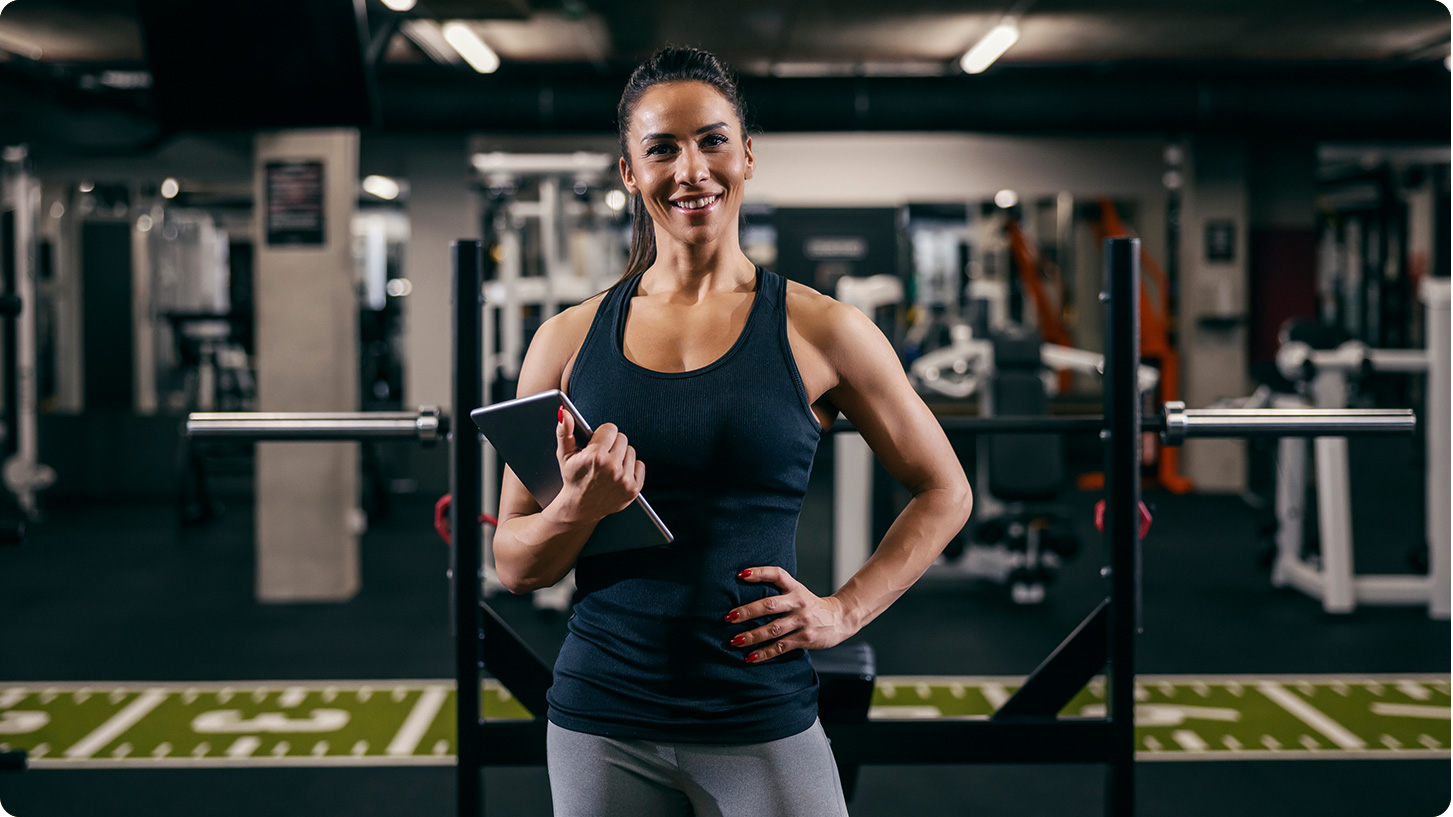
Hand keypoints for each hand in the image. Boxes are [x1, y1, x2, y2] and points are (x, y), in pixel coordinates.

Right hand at [552, 409, 644, 523]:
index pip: (611, 428)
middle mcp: (612, 468)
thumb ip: (565, 432)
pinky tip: (618, 475)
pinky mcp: (633, 489)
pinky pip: (641, 466)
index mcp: (595, 456)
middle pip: (622, 438)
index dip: (602, 435)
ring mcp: (624, 480)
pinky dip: (632, 468)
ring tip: (609, 467)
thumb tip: (564, 413)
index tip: (596, 444)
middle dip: (612, 445)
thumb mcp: (565, 455)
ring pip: (631, 451)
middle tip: (601, 457)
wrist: (580, 508)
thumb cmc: (573, 478)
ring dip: (622, 456)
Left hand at [724, 566, 856, 662]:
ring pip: (773, 629)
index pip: (777, 575)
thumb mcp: (798, 592)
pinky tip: (750, 657)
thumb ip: (778, 592)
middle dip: (748, 611)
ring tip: (734, 640)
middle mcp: (798, 602)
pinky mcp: (805, 638)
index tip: (740, 574)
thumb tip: (744, 594)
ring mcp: (802, 621)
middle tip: (729, 617)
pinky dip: (764, 653)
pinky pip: (780, 647)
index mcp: (795, 588)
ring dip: (752, 636)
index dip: (759, 573)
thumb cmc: (810, 605)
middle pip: (770, 605)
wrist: (840, 618)